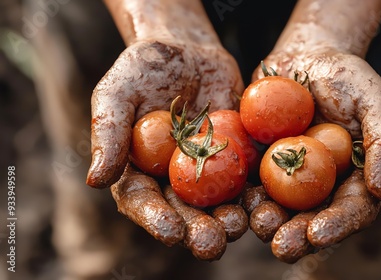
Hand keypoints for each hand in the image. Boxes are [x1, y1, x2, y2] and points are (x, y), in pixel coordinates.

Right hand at [86, 39, 247, 259]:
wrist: (188, 50)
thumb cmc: (143, 69)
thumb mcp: (117, 93)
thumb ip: (109, 133)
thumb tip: (95, 180)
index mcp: (141, 172)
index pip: (144, 202)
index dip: (156, 220)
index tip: (171, 233)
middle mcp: (176, 179)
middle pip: (186, 212)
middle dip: (198, 230)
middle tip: (211, 244)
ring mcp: (211, 170)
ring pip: (221, 202)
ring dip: (231, 218)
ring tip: (238, 225)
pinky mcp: (239, 156)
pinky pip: (250, 176)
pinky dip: (258, 190)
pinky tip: (266, 200)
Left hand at [245, 47, 380, 262]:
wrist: (305, 55)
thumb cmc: (348, 76)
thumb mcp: (377, 102)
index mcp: (354, 177)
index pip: (351, 210)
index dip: (337, 226)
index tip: (318, 233)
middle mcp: (321, 184)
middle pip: (311, 219)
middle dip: (298, 236)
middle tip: (282, 247)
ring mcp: (288, 176)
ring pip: (278, 209)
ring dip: (268, 222)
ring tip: (259, 223)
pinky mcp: (259, 163)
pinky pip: (250, 184)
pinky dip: (243, 196)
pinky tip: (236, 201)